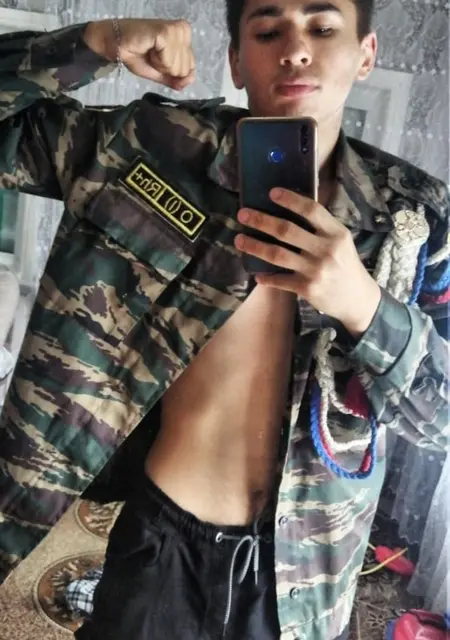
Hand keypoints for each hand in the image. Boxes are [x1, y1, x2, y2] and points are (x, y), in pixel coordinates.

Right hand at [84, 19, 195, 89]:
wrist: (115, 44)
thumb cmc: (137, 54)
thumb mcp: (161, 71)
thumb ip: (177, 78)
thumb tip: (190, 81)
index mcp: (184, 36)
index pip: (190, 68)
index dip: (171, 71)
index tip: (156, 58)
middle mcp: (183, 30)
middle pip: (185, 69)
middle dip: (166, 68)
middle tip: (151, 54)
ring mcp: (176, 29)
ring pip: (178, 67)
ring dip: (160, 64)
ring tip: (149, 50)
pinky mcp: (166, 32)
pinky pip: (169, 61)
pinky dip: (157, 62)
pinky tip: (148, 49)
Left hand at [235, 188, 381, 336]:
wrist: (357, 298)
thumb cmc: (345, 264)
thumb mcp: (341, 241)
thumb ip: (321, 227)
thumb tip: (290, 207)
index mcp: (336, 233)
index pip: (311, 210)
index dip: (290, 200)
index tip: (271, 193)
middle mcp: (326, 250)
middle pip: (287, 231)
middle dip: (261, 221)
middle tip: (243, 214)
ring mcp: (315, 270)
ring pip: (277, 254)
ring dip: (254, 246)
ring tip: (238, 239)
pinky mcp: (307, 289)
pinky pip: (280, 280)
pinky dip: (266, 277)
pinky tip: (256, 273)